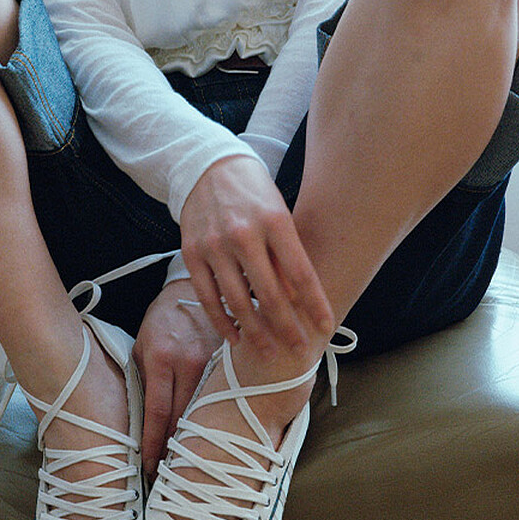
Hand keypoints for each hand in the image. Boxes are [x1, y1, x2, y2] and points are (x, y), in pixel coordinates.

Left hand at [133, 279, 220, 477]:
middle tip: (168, 474)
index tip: (149, 466)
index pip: (157, 412)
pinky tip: (210, 434)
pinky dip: (213, 417)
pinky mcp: (228, 360)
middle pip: (182, 418)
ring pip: (203, 411)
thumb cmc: (161, 321)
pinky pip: (219, 396)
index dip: (153, 443)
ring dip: (195, 437)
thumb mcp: (141, 346)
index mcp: (161, 358)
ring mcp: (213, 360)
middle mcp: (189, 361)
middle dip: (174, 448)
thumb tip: (141, 422)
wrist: (190, 288)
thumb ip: (141, 380)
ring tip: (188, 461)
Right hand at [178, 155, 334, 356]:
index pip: (300, 273)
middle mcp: (243, 234)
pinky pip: (208, 297)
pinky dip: (222, 321)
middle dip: (288, 328)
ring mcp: (214, 246)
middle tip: (301, 350)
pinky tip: (235, 336)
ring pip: (237, 301)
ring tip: (269, 352)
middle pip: (269, 294)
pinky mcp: (191, 254)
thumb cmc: (253, 191)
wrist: (206, 166)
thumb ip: (286, 253)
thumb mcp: (278, 212)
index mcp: (273, 221)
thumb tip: (297, 298)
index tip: (327, 326)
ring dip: (256, 332)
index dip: (315, 303)